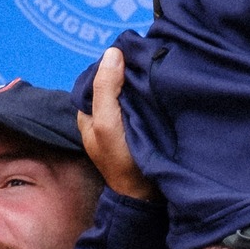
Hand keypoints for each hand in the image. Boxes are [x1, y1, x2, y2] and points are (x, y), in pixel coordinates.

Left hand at [77, 47, 154, 200]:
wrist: (146, 196)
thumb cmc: (121, 160)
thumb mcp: (106, 123)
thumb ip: (105, 88)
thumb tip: (113, 52)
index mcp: (88, 112)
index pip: (98, 75)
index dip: (114, 63)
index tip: (133, 53)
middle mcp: (102, 114)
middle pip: (115, 81)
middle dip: (129, 70)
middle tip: (149, 58)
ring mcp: (122, 121)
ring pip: (130, 90)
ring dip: (142, 81)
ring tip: (158, 68)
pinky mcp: (140, 126)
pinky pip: (143, 101)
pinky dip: (150, 93)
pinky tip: (161, 86)